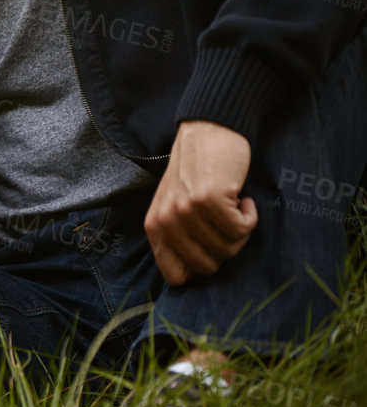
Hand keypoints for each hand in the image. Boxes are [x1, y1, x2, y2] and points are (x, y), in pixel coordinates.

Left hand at [145, 120, 255, 285]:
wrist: (209, 130)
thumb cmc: (197, 171)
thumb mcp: (176, 206)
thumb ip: (179, 237)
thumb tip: (197, 275)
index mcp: (155, 228)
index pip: (175, 276)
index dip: (200, 269)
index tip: (212, 247)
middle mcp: (167, 222)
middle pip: (209, 267)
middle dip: (226, 248)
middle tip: (226, 221)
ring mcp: (187, 211)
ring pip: (229, 249)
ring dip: (240, 230)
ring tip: (231, 205)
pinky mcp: (210, 200)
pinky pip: (242, 229)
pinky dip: (251, 217)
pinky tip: (243, 198)